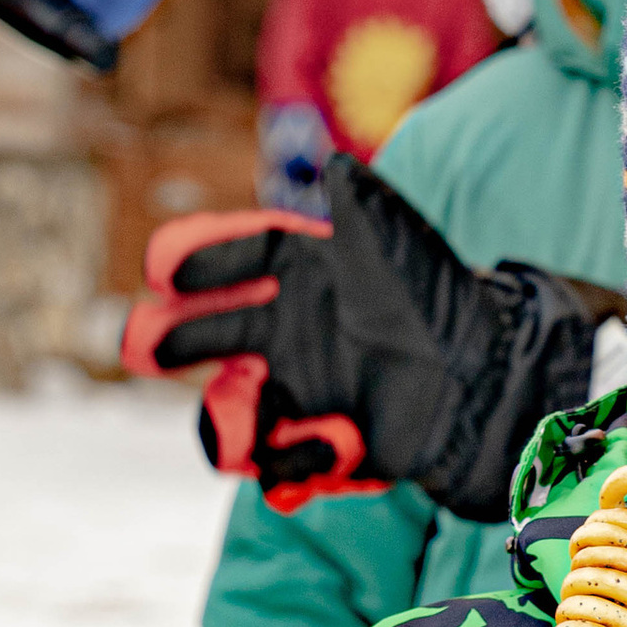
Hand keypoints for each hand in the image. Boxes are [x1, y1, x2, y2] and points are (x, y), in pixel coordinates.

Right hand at [119, 154, 622, 520]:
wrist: (483, 374)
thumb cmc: (438, 295)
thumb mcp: (399, 241)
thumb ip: (363, 204)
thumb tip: (338, 165)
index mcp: (297, 272)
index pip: (234, 256)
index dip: (197, 258)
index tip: (162, 267)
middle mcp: (284, 330)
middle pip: (207, 336)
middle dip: (170, 340)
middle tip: (142, 345)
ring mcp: (297, 389)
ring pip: (233, 411)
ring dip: (227, 422)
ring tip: (242, 434)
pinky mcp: (321, 443)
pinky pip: (287, 461)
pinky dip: (296, 461)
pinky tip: (332, 447)